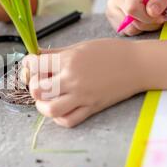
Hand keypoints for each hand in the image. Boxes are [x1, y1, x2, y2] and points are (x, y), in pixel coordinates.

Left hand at [22, 39, 143, 127]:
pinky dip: (59, 118)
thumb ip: (56, 53)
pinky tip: (61, 108)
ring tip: (46, 99)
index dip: (28, 64)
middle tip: (40, 82)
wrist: (138, 64)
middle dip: (33, 85)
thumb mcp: (80, 46)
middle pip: (37, 89)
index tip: (32, 64)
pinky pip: (68, 120)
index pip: (34, 65)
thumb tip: (35, 56)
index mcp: (69, 59)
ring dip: (42, 105)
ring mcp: (82, 96)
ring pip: (50, 109)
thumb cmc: (110, 52)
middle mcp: (73, 79)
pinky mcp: (92, 108)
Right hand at [106, 0, 166, 35]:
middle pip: (130, 20)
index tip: (160, 17)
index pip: (132, 8)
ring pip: (128, 28)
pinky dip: (137, 29)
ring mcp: (112, 6)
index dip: (147, 17)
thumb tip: (152, 11)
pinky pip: (124, 31)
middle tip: (159, 17)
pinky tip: (142, 19)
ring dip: (144, 28)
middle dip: (148, 23)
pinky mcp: (111, 17)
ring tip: (150, 17)